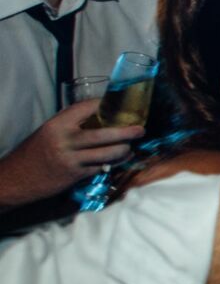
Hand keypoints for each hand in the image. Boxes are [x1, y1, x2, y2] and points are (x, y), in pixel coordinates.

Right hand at [0, 101, 144, 206]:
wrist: (15, 178)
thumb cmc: (34, 152)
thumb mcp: (48, 132)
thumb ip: (71, 125)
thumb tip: (100, 117)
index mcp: (58, 124)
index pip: (87, 108)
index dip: (106, 105)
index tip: (121, 104)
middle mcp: (65, 140)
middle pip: (104, 134)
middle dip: (126, 132)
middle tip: (140, 130)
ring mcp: (71, 159)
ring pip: (107, 153)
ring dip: (123, 150)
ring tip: (130, 147)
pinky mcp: (75, 175)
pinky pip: (100, 167)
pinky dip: (112, 163)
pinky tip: (119, 160)